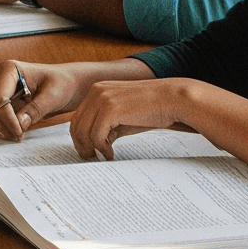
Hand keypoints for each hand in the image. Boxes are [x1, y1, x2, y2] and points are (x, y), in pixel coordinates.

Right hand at [0, 60, 85, 139]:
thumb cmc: (62, 84)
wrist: (66, 84)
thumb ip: (36, 109)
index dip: (7, 119)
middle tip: (19, 137)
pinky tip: (11, 130)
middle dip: (3, 125)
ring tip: (17, 134)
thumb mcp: (53, 96)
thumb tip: (20, 124)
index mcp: (9, 69)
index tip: (20, 134)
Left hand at [66, 76, 194, 159]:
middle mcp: (96, 91)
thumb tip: (95, 142)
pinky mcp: (110, 108)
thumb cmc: (151, 109)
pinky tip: (111, 154)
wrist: (171, 99)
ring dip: (91, 148)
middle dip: (81, 144)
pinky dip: (102, 148)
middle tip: (90, 158)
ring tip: (103, 157)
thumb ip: (107, 124)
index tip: (87, 151)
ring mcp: (102, 98)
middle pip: (76, 124)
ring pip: (83, 131)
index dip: (79, 137)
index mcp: (97, 90)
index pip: (78, 117)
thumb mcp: (123, 115)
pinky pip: (96, 135)